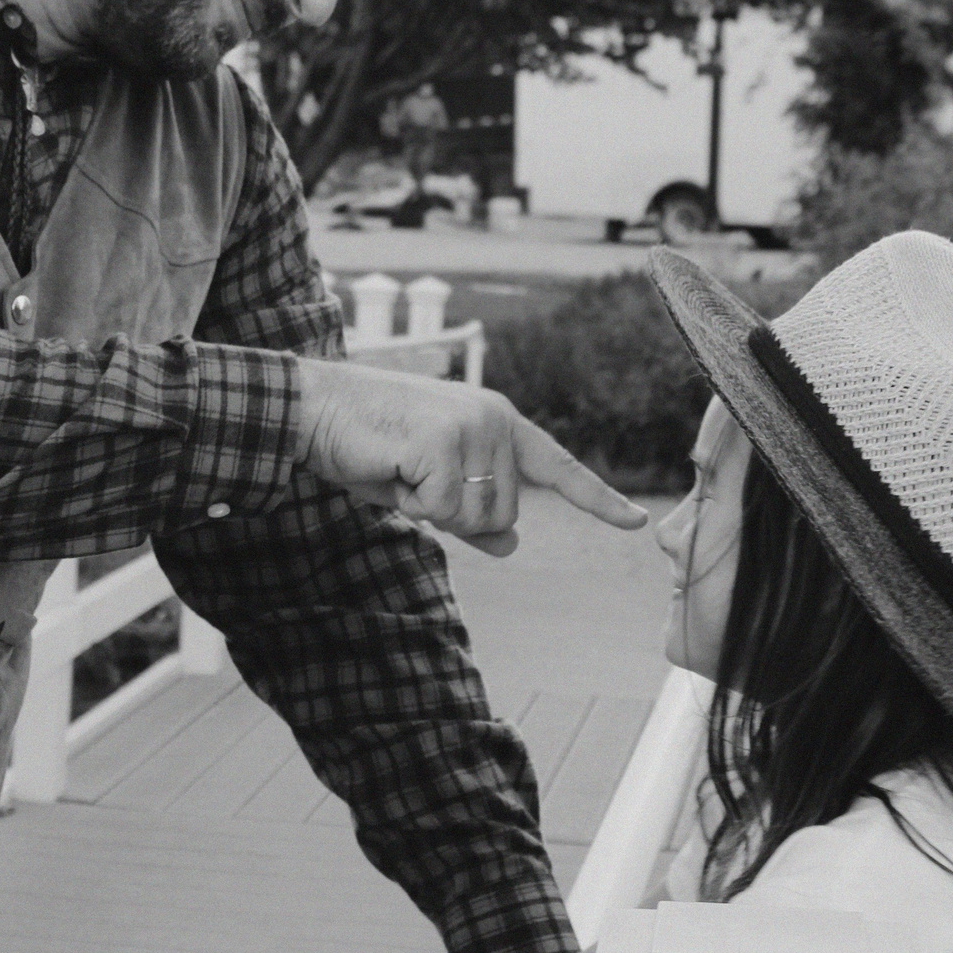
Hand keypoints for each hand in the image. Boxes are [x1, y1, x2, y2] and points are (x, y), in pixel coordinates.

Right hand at [293, 358, 646, 555]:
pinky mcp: (446, 442)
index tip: (637, 523)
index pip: (558, 467)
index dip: (597, 499)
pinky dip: (410, 502)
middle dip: (454, 514)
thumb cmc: (368, 443)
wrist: (315, 408)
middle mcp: (495, 419)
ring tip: (399, 467)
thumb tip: (512, 544)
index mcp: (498, 422)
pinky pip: (443, 510)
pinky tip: (390, 466)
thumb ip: (471, 514)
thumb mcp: (425, 485)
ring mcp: (474, 427)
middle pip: (504, 514)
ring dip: (430, 508)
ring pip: (477, 517)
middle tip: (411, 476)